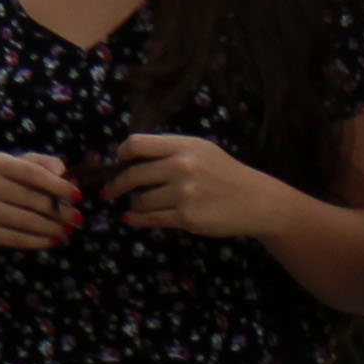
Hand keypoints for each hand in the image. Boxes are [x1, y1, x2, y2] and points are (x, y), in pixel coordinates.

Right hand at [0, 150, 88, 252]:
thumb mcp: (15, 165)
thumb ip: (41, 163)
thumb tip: (63, 170)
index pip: (32, 173)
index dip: (58, 185)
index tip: (78, 195)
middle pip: (33, 200)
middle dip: (60, 211)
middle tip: (78, 218)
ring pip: (27, 222)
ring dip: (53, 228)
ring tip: (67, 231)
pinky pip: (17, 238)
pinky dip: (39, 241)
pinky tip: (52, 241)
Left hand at [94, 134, 292, 240]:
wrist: (256, 200)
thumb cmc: (225, 174)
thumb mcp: (201, 151)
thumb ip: (170, 150)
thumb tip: (131, 157)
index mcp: (184, 146)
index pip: (138, 143)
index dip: (122, 153)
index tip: (119, 162)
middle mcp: (182, 167)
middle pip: (133, 175)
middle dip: (116, 186)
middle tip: (108, 192)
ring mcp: (184, 193)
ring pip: (140, 200)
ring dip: (134, 204)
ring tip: (137, 205)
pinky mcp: (186, 217)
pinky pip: (150, 219)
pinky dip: (137, 220)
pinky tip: (132, 219)